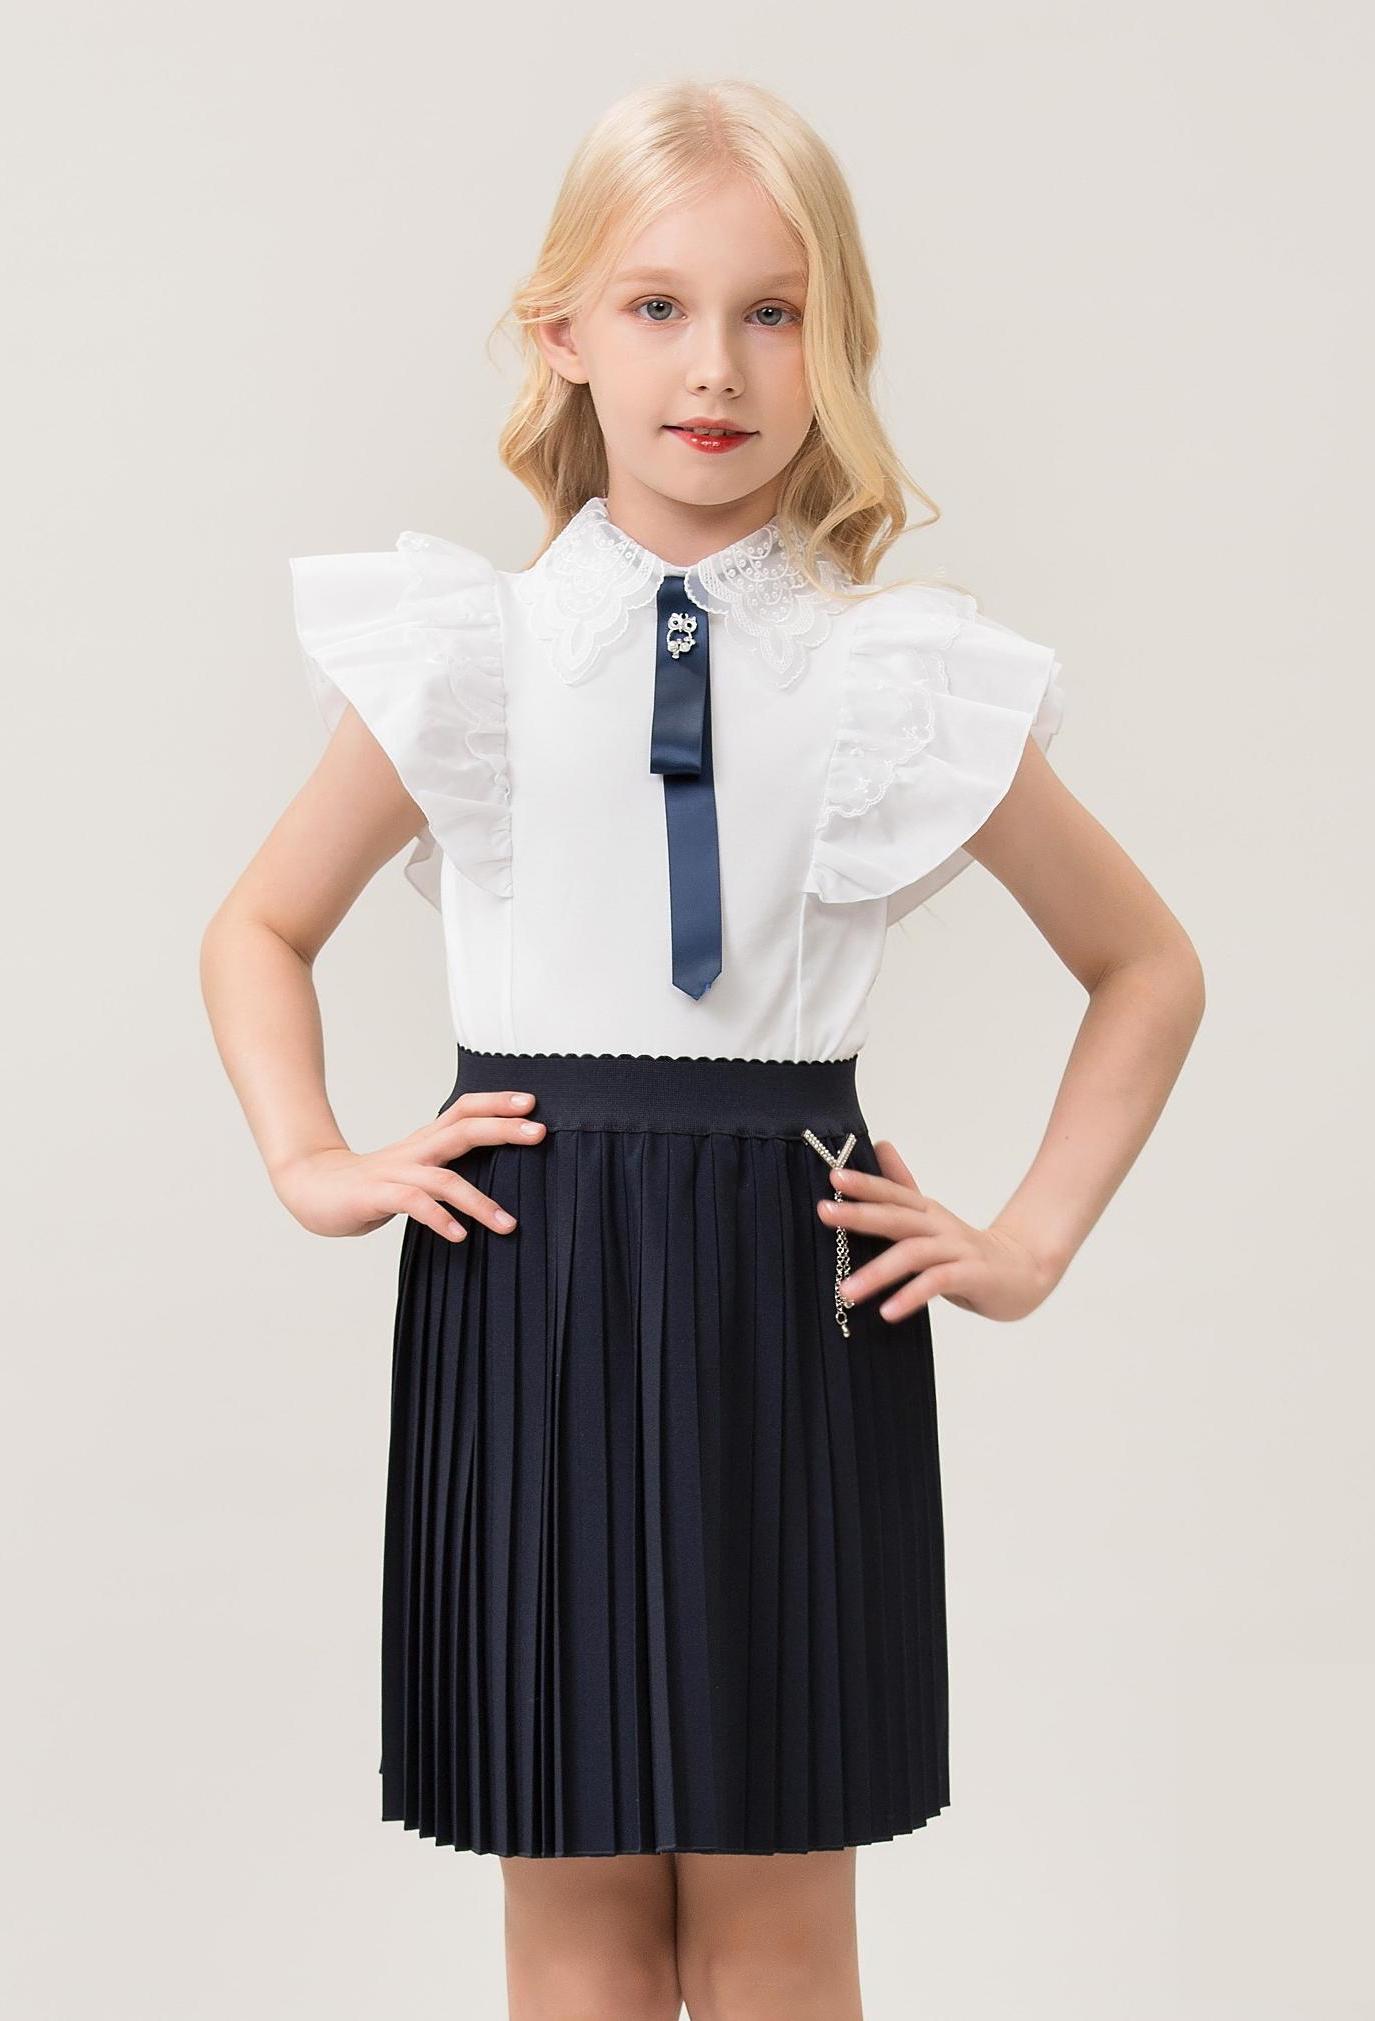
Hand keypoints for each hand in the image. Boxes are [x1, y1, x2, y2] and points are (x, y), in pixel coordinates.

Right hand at [273, 1088, 545, 1241]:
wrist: (311, 1188)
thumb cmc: (369, 1186)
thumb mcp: (414, 1173)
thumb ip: (447, 1172)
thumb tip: (493, 1181)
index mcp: (425, 1142)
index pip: (464, 1110)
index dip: (497, 1102)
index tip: (532, 1103)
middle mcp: (415, 1151)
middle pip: (463, 1129)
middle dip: (503, 1129)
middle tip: (540, 1133)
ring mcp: (395, 1173)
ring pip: (444, 1178)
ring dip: (479, 1201)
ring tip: (508, 1224)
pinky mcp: (377, 1196)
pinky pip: (413, 1204)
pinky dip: (439, 1219)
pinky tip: (459, 1235)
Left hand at [818, 1138, 1061, 1322]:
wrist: (1025, 1271)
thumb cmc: (966, 1250)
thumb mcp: (930, 1218)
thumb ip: (901, 1187)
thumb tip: (879, 1144)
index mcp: (926, 1211)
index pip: (892, 1193)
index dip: (864, 1183)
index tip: (833, 1177)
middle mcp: (939, 1226)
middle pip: (897, 1215)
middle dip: (859, 1213)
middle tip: (823, 1212)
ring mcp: (957, 1249)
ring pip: (914, 1253)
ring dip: (878, 1272)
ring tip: (846, 1291)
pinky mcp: (973, 1275)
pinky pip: (938, 1283)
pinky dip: (911, 1296)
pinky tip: (887, 1312)